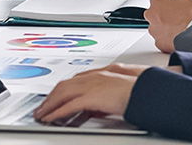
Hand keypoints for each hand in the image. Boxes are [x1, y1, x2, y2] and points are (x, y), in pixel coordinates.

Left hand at [34, 62, 155, 124]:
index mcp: (100, 74)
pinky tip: (51, 118)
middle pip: (64, 86)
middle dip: (51, 97)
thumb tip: (95, 108)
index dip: (61, 89)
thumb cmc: (140, 92)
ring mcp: (91, 85)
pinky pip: (69, 105)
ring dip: (49, 104)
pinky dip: (57, 112)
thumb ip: (104, 98)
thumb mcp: (118, 94)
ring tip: (42, 114)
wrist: (150, 91)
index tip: (54, 97)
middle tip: (42, 107)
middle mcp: (93, 77)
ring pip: (62, 94)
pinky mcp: (92, 97)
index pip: (74, 81)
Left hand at [146, 0, 191, 53]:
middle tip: (180, 19)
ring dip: (167, 29)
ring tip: (181, 30)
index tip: (178, 8)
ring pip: (158, 29)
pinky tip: (180, 38)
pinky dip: (169, 41)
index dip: (171, 4)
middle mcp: (151, 14)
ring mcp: (154, 29)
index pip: (161, 0)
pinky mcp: (159, 43)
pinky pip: (162, 41)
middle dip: (166, 17)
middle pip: (156, 14)